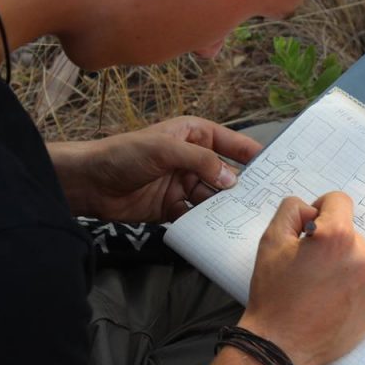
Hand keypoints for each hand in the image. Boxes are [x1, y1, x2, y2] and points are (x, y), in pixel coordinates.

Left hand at [48, 116, 262, 221]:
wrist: (89, 183)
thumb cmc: (124, 154)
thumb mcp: (166, 150)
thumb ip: (202, 162)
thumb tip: (232, 179)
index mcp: (194, 135)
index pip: (230, 144)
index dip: (252, 154)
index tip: (274, 167)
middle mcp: (192, 159)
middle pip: (226, 174)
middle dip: (242, 187)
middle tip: (264, 201)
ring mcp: (183, 184)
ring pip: (213, 197)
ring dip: (225, 207)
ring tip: (245, 219)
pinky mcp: (172, 207)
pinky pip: (196, 214)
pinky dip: (205, 222)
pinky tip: (218, 229)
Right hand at [237, 192, 364, 364]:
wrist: (281, 346)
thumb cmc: (274, 294)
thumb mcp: (271, 240)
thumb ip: (292, 210)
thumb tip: (312, 211)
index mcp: (338, 236)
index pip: (339, 201)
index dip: (319, 209)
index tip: (307, 230)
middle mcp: (364, 257)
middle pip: (349, 233)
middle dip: (330, 242)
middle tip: (308, 266)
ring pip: (358, 259)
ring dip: (341, 265)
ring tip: (318, 288)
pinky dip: (350, 288)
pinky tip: (329, 302)